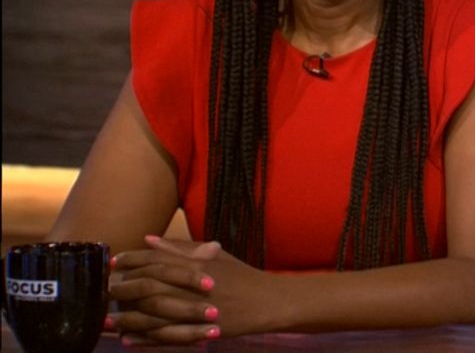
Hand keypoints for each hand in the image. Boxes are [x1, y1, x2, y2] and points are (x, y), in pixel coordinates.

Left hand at [110, 235, 269, 343]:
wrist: (267, 301)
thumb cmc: (240, 275)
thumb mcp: (214, 255)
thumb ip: (181, 248)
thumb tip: (149, 239)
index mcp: (196, 264)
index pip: (156, 259)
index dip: (132, 260)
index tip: (113, 262)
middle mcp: (193, 286)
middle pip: (148, 287)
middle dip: (122, 289)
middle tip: (102, 291)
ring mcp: (196, 310)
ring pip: (152, 315)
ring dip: (126, 319)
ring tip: (105, 321)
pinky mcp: (200, 330)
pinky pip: (165, 337)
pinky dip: (145, 339)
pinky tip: (128, 340)